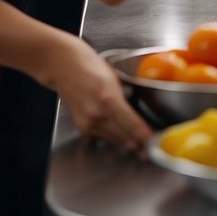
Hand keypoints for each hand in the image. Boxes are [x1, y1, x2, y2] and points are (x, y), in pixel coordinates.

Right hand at [40, 34, 150, 152]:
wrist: (64, 68)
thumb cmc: (90, 68)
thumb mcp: (115, 80)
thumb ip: (124, 99)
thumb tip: (136, 115)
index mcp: (109, 99)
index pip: (132, 124)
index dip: (144, 135)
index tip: (153, 141)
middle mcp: (98, 115)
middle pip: (124, 137)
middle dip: (138, 143)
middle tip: (148, 147)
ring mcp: (88, 123)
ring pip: (114, 139)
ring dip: (126, 142)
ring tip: (138, 145)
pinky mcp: (82, 127)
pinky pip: (102, 136)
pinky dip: (111, 136)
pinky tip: (119, 134)